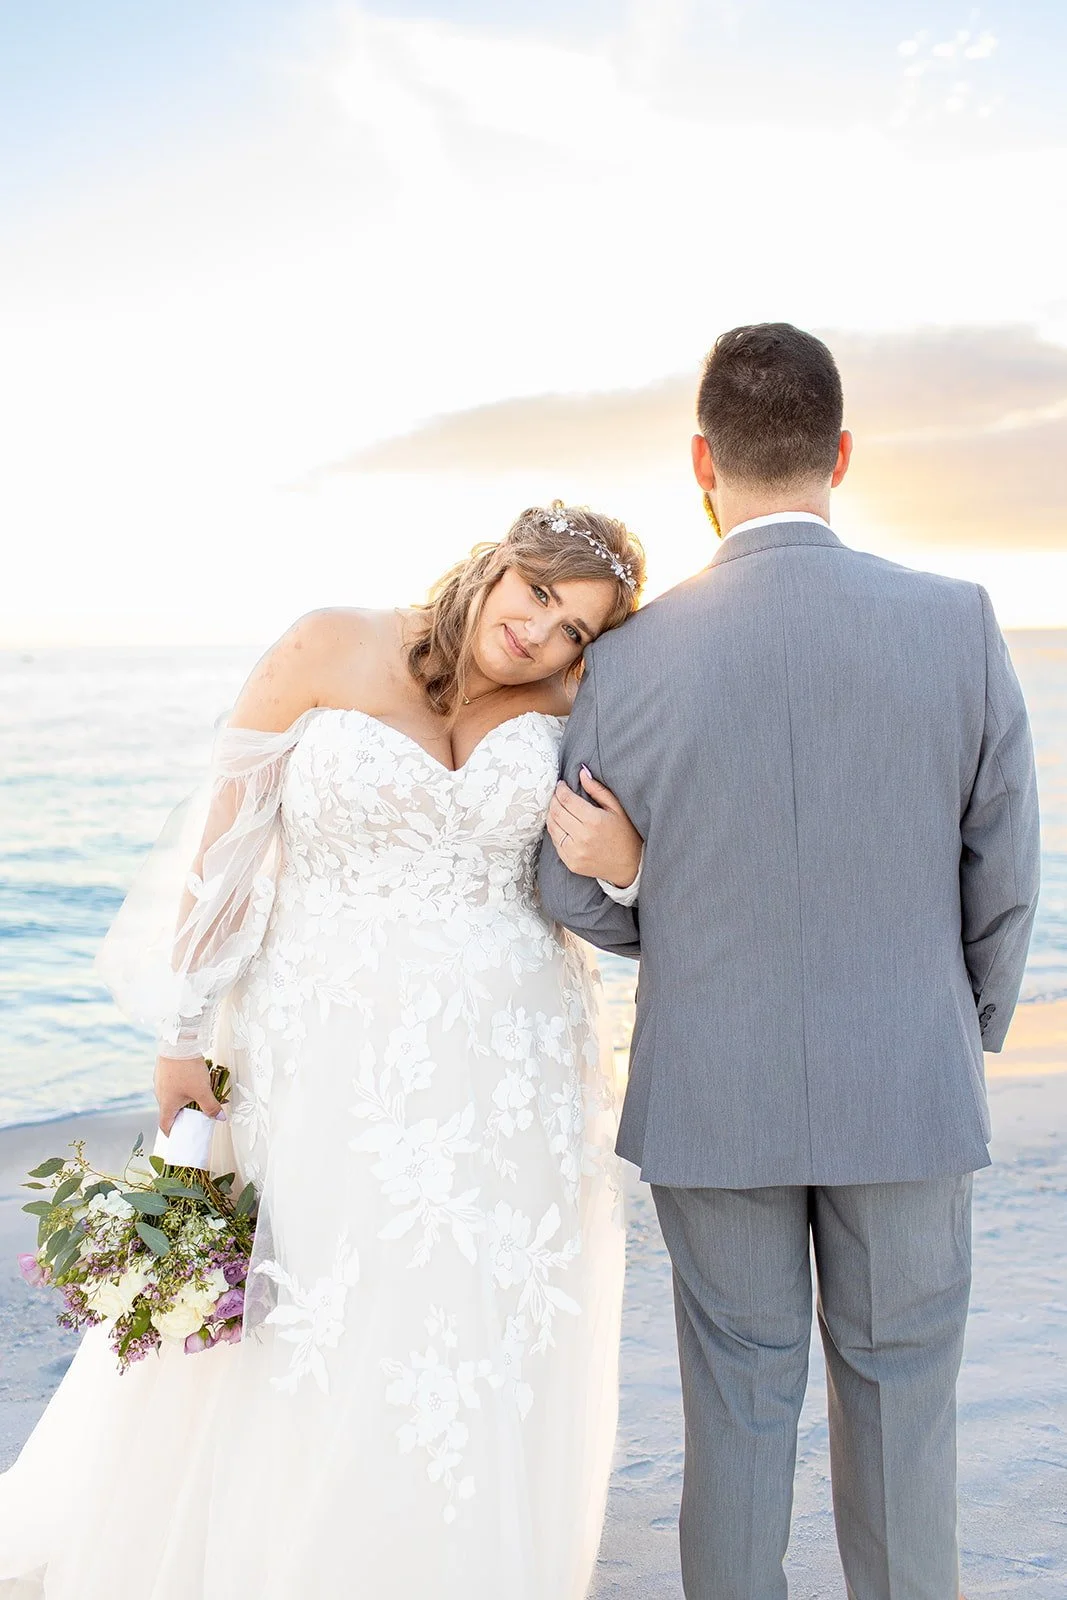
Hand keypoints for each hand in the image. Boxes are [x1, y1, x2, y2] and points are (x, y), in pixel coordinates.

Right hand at [154, 1055, 224, 1136]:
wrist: (177, 1044)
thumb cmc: (187, 1070)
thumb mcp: (203, 1091)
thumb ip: (211, 1106)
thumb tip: (220, 1118)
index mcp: (167, 1104)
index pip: (165, 1125)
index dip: (172, 1132)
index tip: (179, 1135)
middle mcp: (160, 1095)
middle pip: (169, 1110)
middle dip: (182, 1115)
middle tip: (194, 1116)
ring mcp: (160, 1082)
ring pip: (171, 1096)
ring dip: (183, 1099)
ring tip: (197, 1096)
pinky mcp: (163, 1071)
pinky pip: (172, 1084)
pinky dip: (181, 1086)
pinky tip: (192, 1080)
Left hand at [546, 766, 642, 886]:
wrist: (630, 865)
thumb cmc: (626, 833)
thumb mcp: (617, 808)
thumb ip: (597, 789)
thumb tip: (581, 772)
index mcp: (594, 821)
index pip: (567, 800)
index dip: (561, 789)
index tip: (562, 785)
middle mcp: (582, 837)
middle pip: (556, 812)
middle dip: (554, 799)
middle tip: (557, 794)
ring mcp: (575, 853)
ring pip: (552, 827)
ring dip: (551, 814)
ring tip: (557, 807)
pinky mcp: (571, 863)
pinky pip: (555, 842)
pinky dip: (555, 830)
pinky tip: (561, 824)